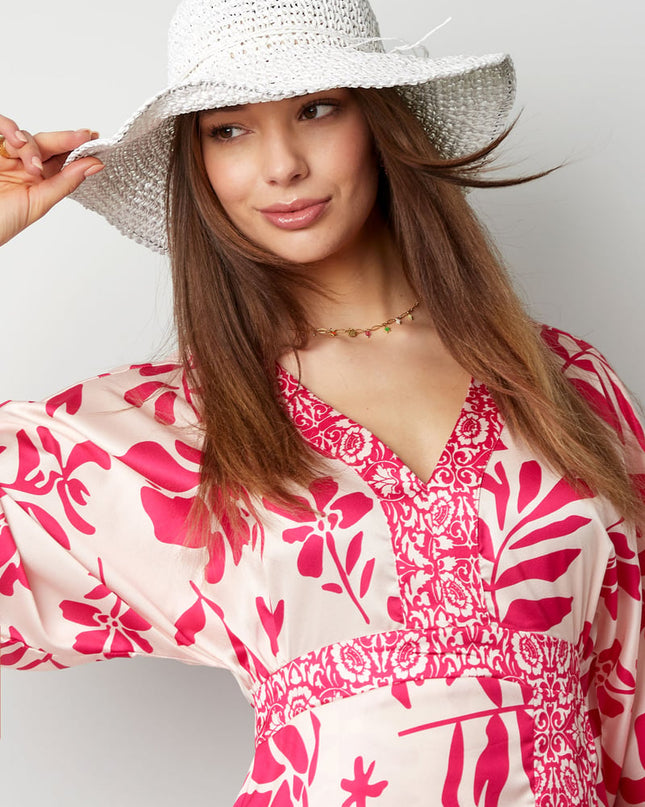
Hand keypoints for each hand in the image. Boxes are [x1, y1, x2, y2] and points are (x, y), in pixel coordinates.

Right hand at [0, 114, 103, 246]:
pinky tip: (17, 140)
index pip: (61, 159)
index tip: (95, 140)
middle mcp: (23, 165)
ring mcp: (5, 156)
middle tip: (83, 136)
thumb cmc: (3, 222)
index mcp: (39, 180)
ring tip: (33, 167)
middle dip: (66, 140)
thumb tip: (95, 164)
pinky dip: (9, 127)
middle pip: (47, 144)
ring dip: (32, 147)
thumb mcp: (40, 203)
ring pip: (25, 136)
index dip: (78, 148)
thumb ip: (66, 182)